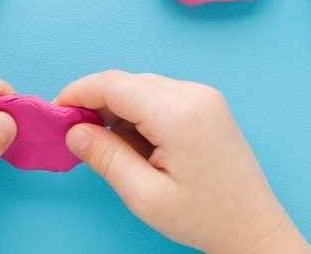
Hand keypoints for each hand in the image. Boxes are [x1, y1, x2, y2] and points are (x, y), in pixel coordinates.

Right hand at [55, 71, 310, 253]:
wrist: (254, 228)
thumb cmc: (204, 218)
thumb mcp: (145, 196)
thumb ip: (105, 157)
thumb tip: (74, 131)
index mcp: (178, 115)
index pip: (113, 84)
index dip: (77, 93)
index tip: (55, 113)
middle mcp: (194, 94)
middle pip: (126, 81)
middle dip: (95, 102)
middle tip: (77, 135)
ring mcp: (204, 95)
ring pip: (141, 86)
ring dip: (117, 108)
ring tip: (115, 149)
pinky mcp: (208, 103)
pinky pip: (159, 94)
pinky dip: (138, 111)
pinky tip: (138, 143)